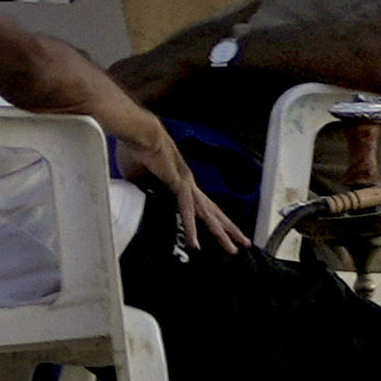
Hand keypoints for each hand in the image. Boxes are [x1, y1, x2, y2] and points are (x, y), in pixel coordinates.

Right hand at [126, 125, 243, 257]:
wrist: (138, 132)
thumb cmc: (137, 150)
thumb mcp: (139, 178)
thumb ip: (144, 190)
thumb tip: (140, 201)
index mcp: (180, 182)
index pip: (200, 205)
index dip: (209, 219)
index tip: (218, 231)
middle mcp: (188, 184)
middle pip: (213, 211)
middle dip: (228, 228)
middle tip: (243, 243)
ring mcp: (186, 184)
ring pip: (207, 214)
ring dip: (220, 233)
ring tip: (233, 248)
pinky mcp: (178, 183)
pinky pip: (186, 211)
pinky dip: (191, 228)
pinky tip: (195, 244)